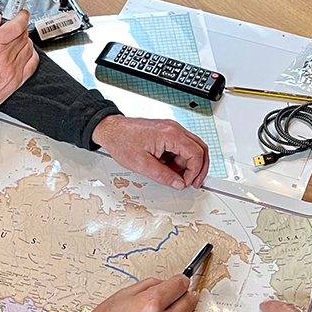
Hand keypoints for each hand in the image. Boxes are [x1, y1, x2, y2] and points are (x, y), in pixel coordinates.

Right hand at [0, 11, 37, 136]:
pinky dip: (32, 55)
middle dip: (20, 29)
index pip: (16, 25)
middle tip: (15, 28)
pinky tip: (26, 53)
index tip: (22, 14)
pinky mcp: (17, 81)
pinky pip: (32, 63)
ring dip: (25, 41)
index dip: (22, 16)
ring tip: (17, 41)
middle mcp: (5, 56)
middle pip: (23, 35)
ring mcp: (13, 69)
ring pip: (29, 48)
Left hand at [92, 115, 209, 189]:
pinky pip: (181, 147)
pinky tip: (167, 167)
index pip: (196, 153)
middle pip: (200, 148)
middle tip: (194, 182)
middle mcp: (174, 129)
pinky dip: (178, 159)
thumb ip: (163, 176)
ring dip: (187, 164)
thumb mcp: (142, 165)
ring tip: (173, 175)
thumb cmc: (122, 141)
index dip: (195, 171)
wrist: (111, 130)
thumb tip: (178, 183)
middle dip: (199, 168)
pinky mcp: (167, 133)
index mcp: (170, 134)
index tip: (188, 182)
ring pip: (191, 148)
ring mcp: (171, 129)